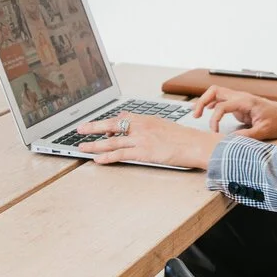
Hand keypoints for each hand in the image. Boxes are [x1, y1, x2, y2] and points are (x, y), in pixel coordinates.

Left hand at [76, 112, 220, 169]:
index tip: (98, 126)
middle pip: (111, 125)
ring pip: (112, 141)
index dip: (108, 123)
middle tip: (80, 129)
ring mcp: (141, 139)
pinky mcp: (143, 152)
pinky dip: (107, 157)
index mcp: (146, 119)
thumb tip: (140, 128)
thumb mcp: (165, 125)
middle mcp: (141, 126)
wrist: (196, 144)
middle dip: (93, 127)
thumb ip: (150, 126)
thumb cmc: (185, 137)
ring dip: (94, 144)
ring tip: (82, 147)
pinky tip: (97, 159)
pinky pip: (120, 154)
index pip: (121, 117)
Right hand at [192, 87, 276, 140]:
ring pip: (217, 93)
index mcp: (246, 101)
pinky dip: (213, 105)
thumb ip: (246, 137)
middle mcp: (241, 97)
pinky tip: (209, 113)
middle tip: (195, 115)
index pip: (222, 105)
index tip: (215, 132)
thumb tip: (229, 141)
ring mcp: (240, 100)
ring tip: (197, 114)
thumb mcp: (264, 132)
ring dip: (206, 101)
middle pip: (215, 91)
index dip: (215, 119)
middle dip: (202, 101)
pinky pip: (223, 101)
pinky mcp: (241, 105)